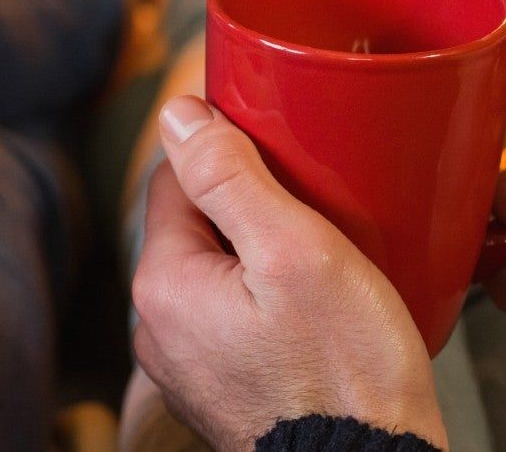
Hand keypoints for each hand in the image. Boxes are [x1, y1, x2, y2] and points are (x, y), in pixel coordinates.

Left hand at [132, 95, 446, 449]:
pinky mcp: (227, 390)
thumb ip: (230, 177)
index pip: (176, 176)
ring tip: (327, 258)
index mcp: (162, 285)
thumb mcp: (295, 252)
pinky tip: (321, 309)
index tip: (284, 150)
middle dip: (253, 205)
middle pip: (199, 225)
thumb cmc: (346, 377)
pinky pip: (239, 319)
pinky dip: (274, 302)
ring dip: (266, 255)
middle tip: (319, 210)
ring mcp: (190, 366)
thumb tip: (178, 114)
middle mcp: (159, 329)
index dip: (230, 150)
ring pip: (222, 272)